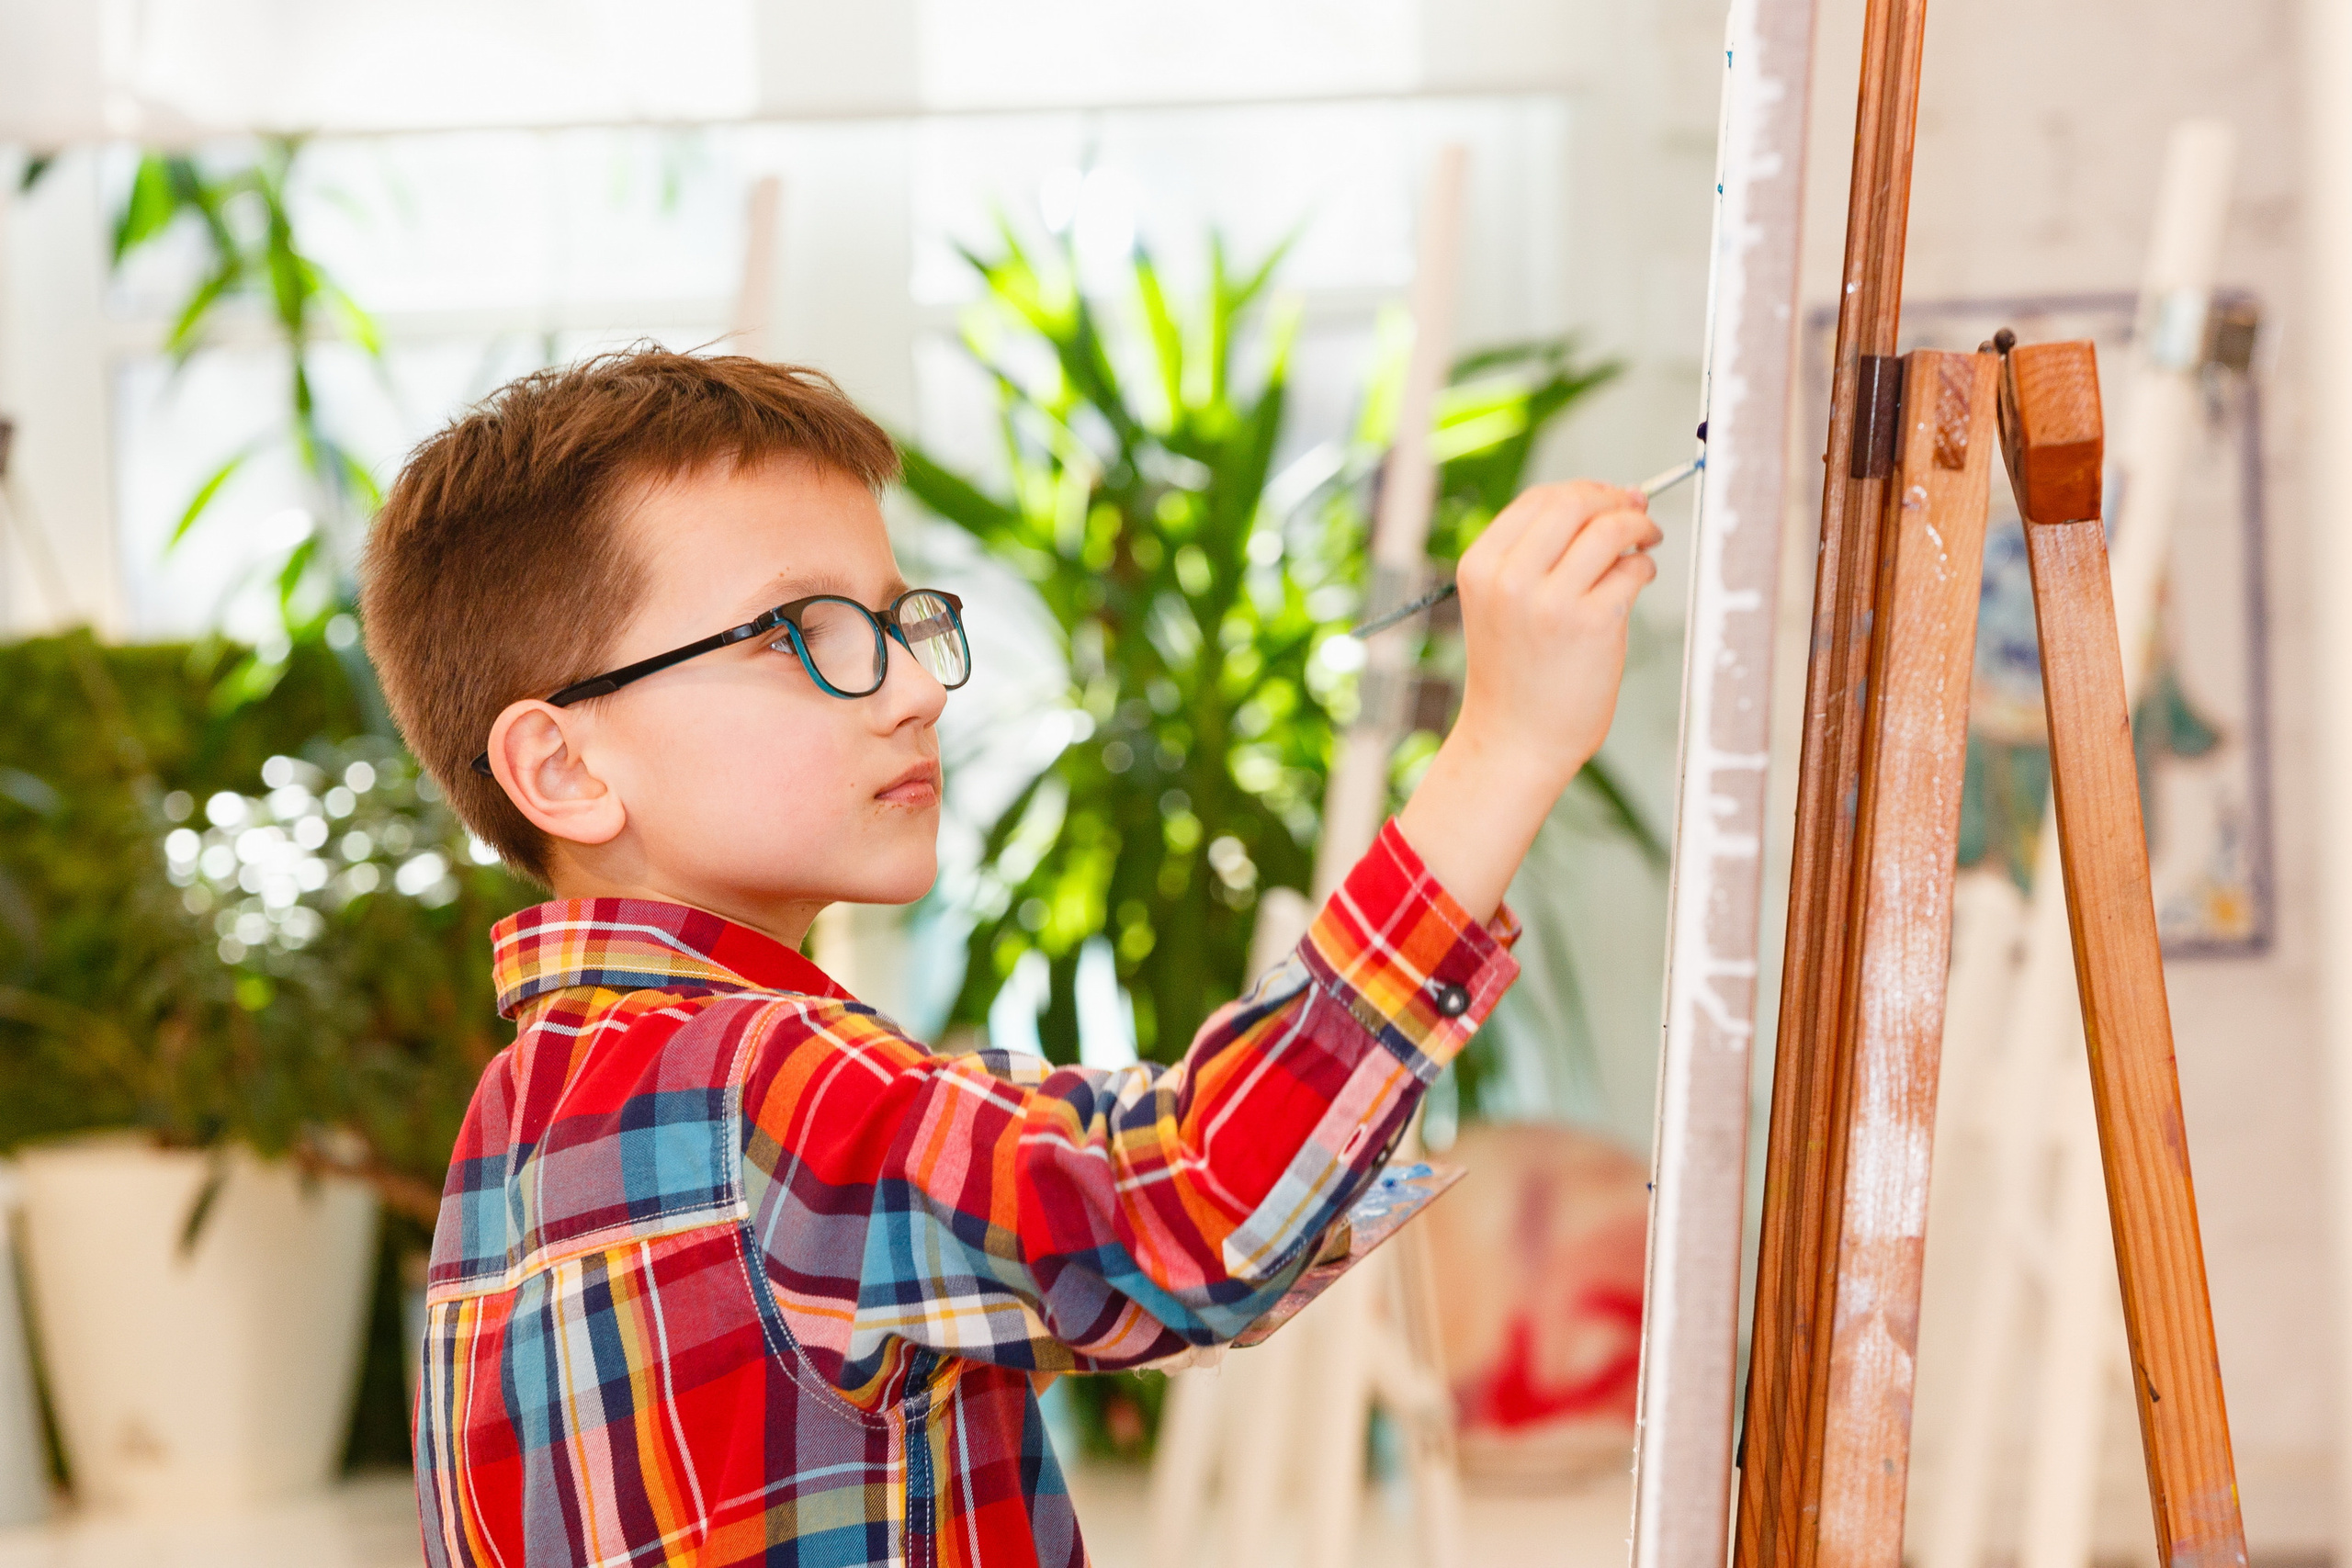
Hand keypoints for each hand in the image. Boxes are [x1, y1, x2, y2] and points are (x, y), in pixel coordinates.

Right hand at [1395, 481, 1660, 919]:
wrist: (1514, 742)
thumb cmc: (1515, 674)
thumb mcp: (1501, 603)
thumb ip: (1539, 554)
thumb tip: (1615, 500)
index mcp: (1480, 566)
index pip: (1539, 499)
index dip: (1584, 491)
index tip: (1608, 499)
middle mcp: (1509, 578)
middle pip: (1574, 502)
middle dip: (1613, 499)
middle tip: (1636, 514)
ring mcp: (1550, 601)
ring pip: (1609, 529)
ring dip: (1639, 528)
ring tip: (1645, 544)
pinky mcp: (1592, 624)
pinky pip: (1633, 570)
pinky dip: (1643, 569)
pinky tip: (1637, 583)